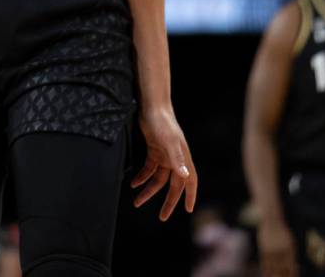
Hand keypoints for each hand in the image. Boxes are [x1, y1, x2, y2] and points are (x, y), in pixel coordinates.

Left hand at [130, 105, 197, 221]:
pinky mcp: (153, 150)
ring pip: (158, 178)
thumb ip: (177, 159)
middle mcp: (175, 158)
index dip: (190, 195)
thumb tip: (186, 177)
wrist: (152, 106)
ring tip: (137, 202)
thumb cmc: (163, 123)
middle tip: (162, 217)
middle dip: (168, 201)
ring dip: (149, 190)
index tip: (188, 210)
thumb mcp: (169, 142)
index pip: (190, 181)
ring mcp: (164, 154)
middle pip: (173, 184)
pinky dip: (142, 177)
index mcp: (183, 157)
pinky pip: (149, 168)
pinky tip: (133, 184)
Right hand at [258, 218, 298, 276]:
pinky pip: (265, 264)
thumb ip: (292, 255)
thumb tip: (295, 268)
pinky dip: (265, 272)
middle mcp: (281, 252)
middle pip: (282, 271)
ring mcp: (272, 252)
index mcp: (290, 251)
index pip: (292, 268)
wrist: (271, 220)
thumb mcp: (291, 242)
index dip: (292, 276)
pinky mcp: (264, 250)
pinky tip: (266, 276)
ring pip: (273, 270)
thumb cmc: (283, 231)